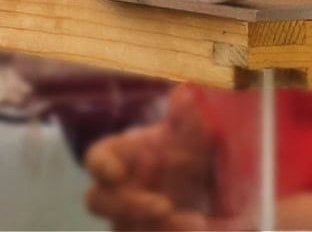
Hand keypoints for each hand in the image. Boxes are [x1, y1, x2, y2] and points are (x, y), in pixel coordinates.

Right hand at [84, 85, 223, 229]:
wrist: (214, 195)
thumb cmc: (189, 158)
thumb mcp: (195, 140)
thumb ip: (188, 122)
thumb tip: (183, 93)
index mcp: (122, 159)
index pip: (97, 159)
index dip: (101, 166)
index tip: (114, 172)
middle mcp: (118, 192)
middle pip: (99, 202)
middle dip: (128, 206)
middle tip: (164, 206)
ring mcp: (131, 223)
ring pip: (128, 229)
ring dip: (161, 229)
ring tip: (199, 223)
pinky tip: (209, 228)